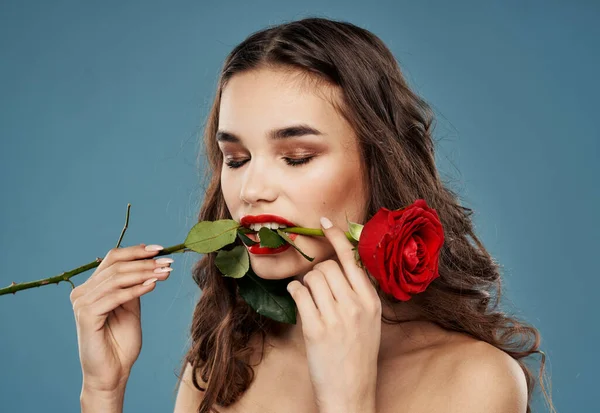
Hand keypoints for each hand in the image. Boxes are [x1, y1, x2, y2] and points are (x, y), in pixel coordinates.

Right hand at [70, 244, 172, 392]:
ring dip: (144, 273)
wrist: (113, 373)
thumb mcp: (131, 308)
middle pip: (116, 266)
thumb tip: (150, 264)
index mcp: (91, 288)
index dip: (136, 251)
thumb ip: (134, 287)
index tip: (160, 249)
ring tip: (165, 272)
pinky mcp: (86, 315)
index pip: (112, 259)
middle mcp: (82, 292)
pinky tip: (152, 285)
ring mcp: (82, 303)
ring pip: (116, 278)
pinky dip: (135, 289)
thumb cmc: (121, 343)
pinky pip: (114, 296)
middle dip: (145, 262)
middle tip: (168, 262)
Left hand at [286, 217, 380, 412]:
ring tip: (309, 298)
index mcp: (371, 300)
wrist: (351, 391)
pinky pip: (299, 294)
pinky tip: (299, 300)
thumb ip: (358, 292)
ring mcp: (336, 317)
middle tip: (316, 287)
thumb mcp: (369, 320)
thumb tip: (340, 263)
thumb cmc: (358, 354)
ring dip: (305, 284)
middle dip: (317, 272)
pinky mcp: (315, 329)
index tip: (324, 223)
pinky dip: (295, 292)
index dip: (336, 237)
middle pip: (327, 267)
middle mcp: (355, 305)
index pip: (352, 259)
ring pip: (311, 278)